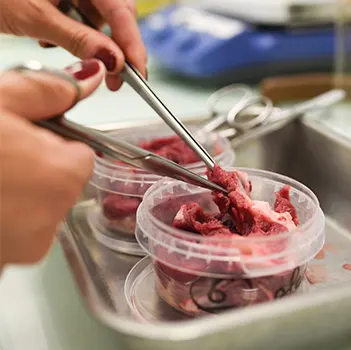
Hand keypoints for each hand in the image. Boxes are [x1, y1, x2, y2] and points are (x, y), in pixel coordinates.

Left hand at [0, 0, 144, 90]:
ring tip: (62, 47)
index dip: (132, 44)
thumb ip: (78, 39)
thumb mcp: (35, 17)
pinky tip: (48, 35)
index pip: (122, 11)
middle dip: (112, 45)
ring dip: (87, 38)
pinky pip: (77, 13)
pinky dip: (69, 30)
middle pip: (114, 13)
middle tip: (114, 77)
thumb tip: (112, 60)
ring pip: (95, 16)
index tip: (137, 72)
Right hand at [0, 59, 105, 268]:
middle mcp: (51, 219)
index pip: (78, 153)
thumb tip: (90, 77)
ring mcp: (23, 248)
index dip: (44, 140)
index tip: (13, 135)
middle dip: (25, 167)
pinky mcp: (2, 263)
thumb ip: (45, 90)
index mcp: (62, 175)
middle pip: (54, 182)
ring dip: (7, 193)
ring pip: (29, 209)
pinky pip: (8, 234)